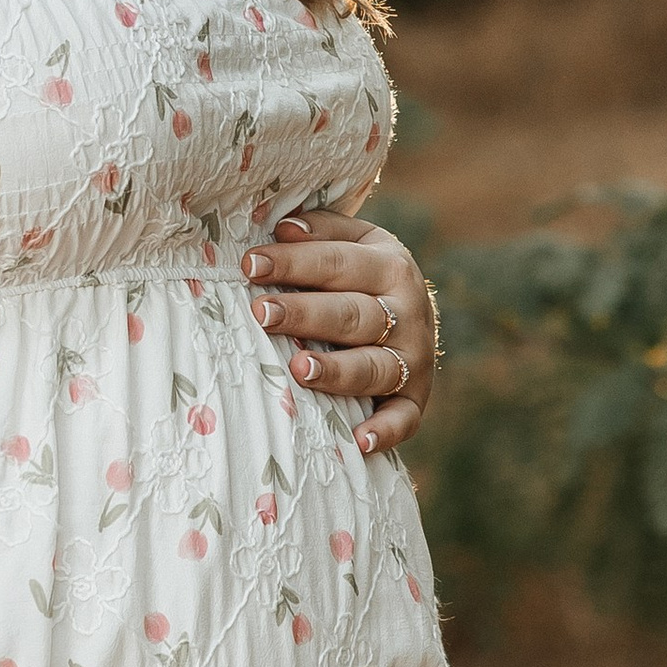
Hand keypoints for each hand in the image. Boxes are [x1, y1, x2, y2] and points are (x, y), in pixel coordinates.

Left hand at [243, 208, 437, 455]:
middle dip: (305, 314)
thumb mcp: (353, 241)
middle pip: (353, 314)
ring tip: (299, 369)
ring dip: (338, 371)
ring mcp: (414, 358)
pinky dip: (386, 430)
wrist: (414, 312)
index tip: (250, 265)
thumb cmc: (362, 273)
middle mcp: (409, 312)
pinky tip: (359, 440)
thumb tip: (283, 227)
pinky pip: (405, 418)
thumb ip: (321, 231)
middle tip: (261, 314)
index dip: (294, 262)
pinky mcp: (416, 397)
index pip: (337, 262)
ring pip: (374, 367)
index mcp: (390, 265)